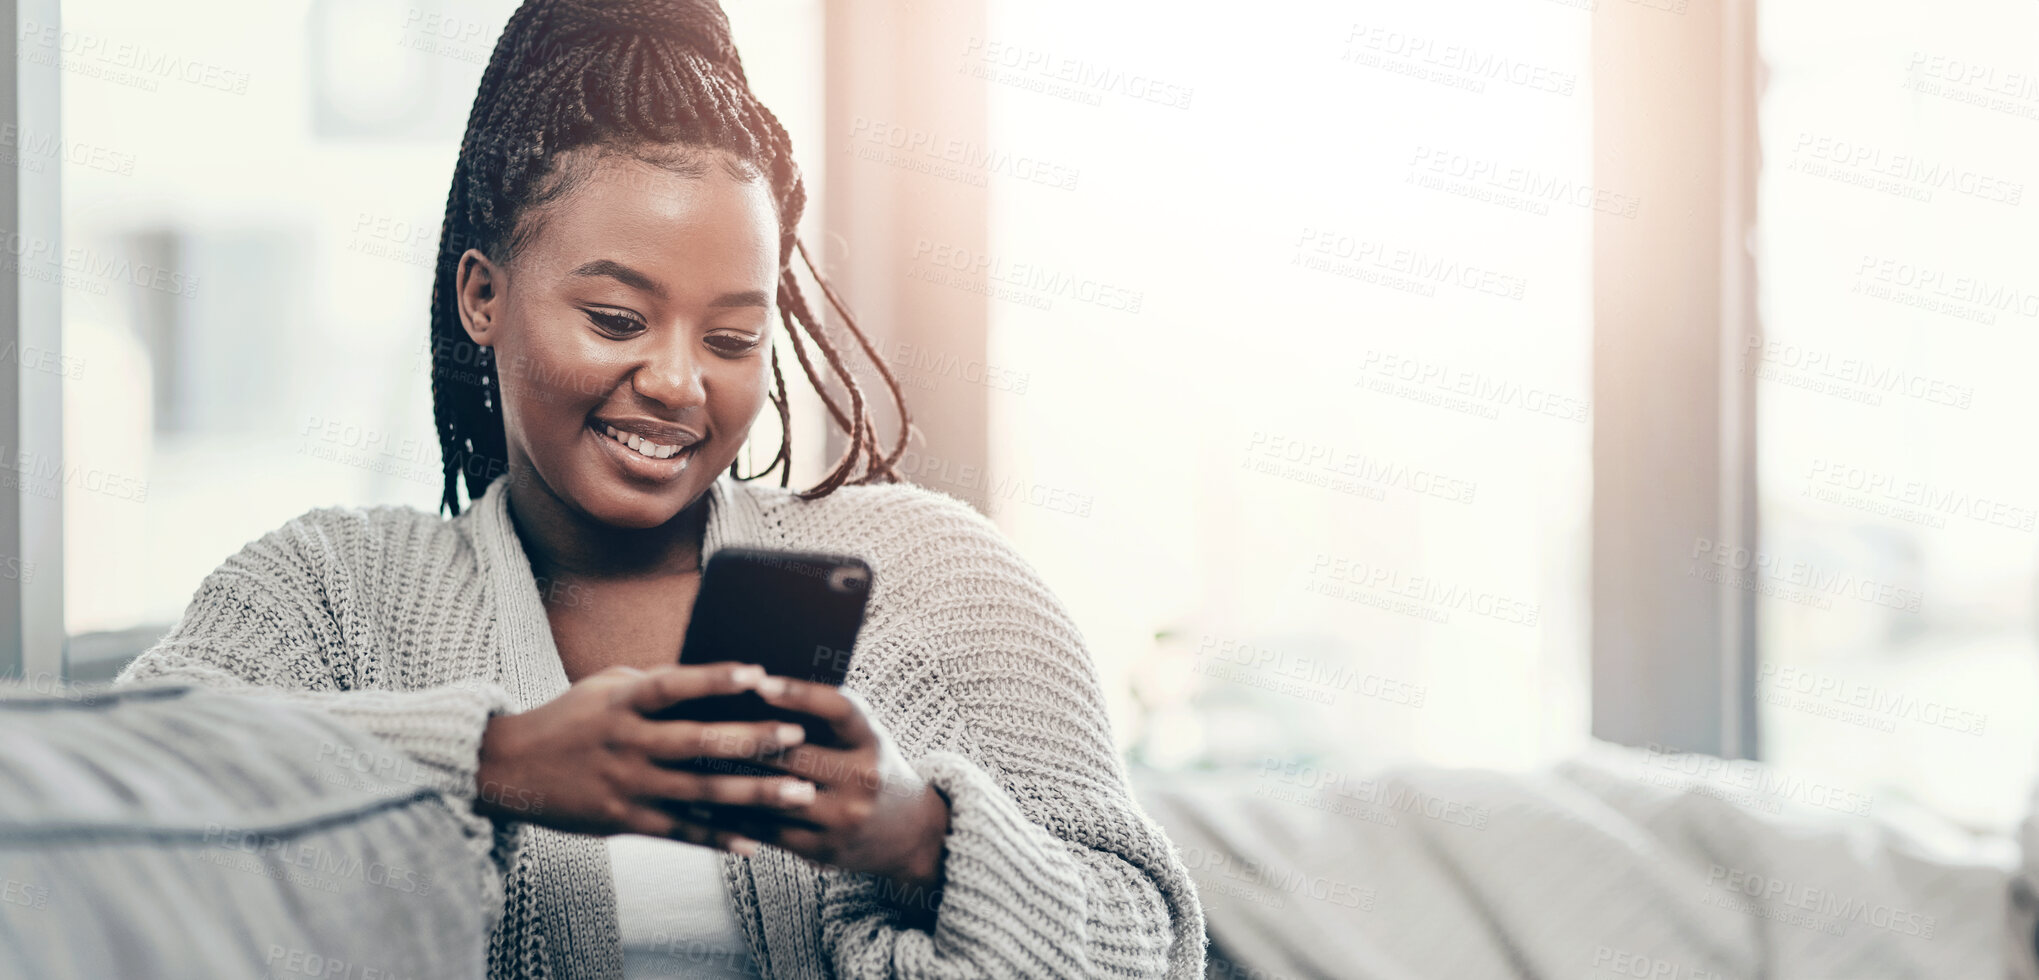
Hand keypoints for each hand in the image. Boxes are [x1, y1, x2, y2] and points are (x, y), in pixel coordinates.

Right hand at [474, 662, 818, 853]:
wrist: (508, 769)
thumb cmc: (568, 719)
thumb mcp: (603, 689)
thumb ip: (653, 684)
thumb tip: (711, 678)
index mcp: (622, 703)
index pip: (673, 686)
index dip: (715, 679)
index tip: (759, 673)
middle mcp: (627, 743)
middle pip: (698, 743)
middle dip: (753, 740)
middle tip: (799, 737)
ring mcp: (627, 785)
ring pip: (700, 793)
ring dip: (754, 795)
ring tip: (800, 793)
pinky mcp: (624, 821)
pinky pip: (679, 833)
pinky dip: (718, 839)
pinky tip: (755, 843)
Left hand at [724, 677, 951, 901]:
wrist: (911, 834)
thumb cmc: (872, 768)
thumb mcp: (866, 737)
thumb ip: (828, 717)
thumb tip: (760, 689)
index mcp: (872, 741)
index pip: (839, 709)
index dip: (799, 694)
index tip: (760, 681)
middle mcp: (863, 779)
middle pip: (797, 755)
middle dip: (748, 740)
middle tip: (702, 722)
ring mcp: (844, 818)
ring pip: (776, 795)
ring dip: (732, 780)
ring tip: (694, 762)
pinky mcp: (824, 850)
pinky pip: (770, 830)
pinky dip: (736, 815)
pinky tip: (708, 801)